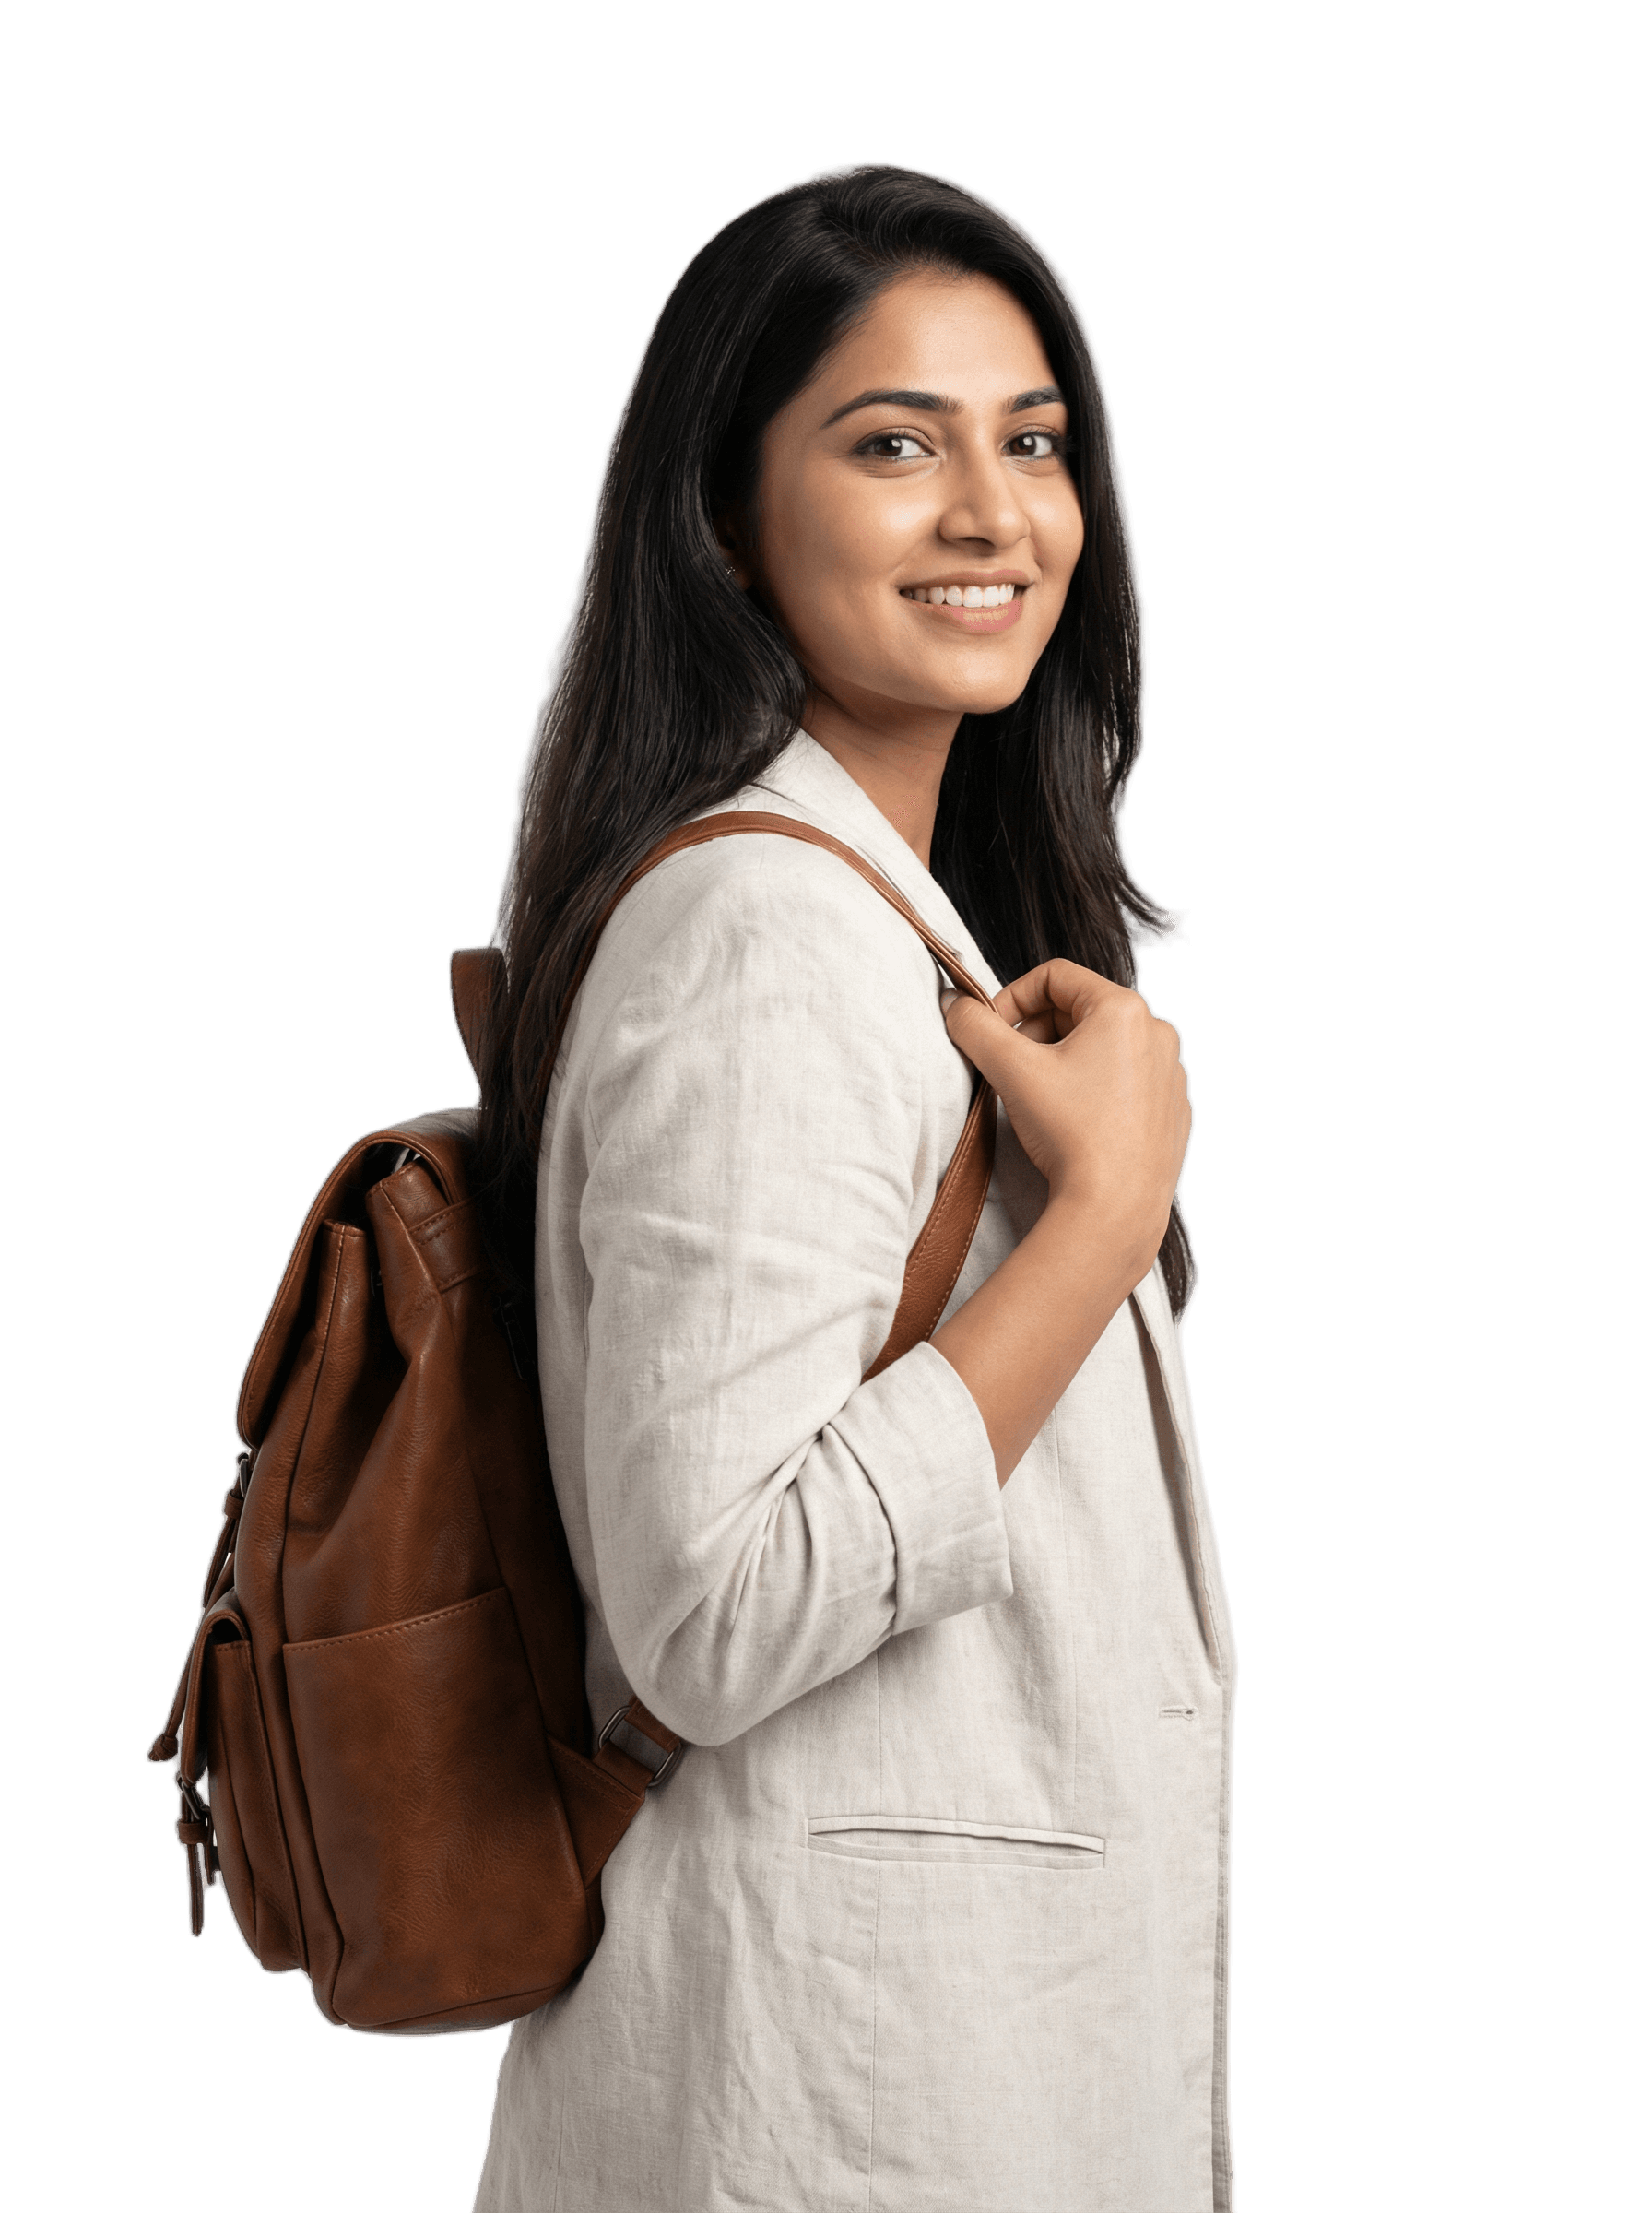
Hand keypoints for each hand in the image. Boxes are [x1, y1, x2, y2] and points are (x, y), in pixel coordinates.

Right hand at [943, 960, 1191, 1280]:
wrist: (1114, 1207)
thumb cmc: (1071, 1134)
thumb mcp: (1010, 1070)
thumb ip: (975, 1027)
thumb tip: (956, 1005)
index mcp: (1125, 1009)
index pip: (1055, 976)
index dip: (1012, 998)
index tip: (992, 1032)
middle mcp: (1158, 1033)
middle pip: (1081, 1011)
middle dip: (1039, 1034)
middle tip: (1013, 1070)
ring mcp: (1171, 1074)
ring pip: (1105, 1048)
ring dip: (1066, 1062)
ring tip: (1044, 1100)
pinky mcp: (1174, 1110)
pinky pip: (1128, 1082)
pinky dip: (1096, 1091)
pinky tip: (1077, 1124)